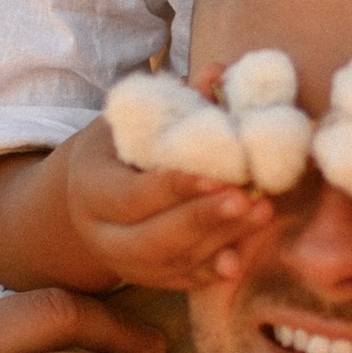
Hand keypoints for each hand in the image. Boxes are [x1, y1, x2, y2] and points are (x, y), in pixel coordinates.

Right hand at [57, 109, 284, 289]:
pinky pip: (181, 281)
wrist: (92, 196)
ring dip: (219, 241)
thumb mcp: (134, 119)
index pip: (133, 196)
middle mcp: (101, 233)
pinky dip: (211, 270)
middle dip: (204, 219)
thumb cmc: (121, 147)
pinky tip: (241, 257)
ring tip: (261, 214)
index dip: (176, 188)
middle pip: (153, 238)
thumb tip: (220, 72)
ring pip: (171, 263)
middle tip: (249, 199)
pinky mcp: (148, 280)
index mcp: (90, 187)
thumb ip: (177, 101)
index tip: (220, 176)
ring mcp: (123, 263)